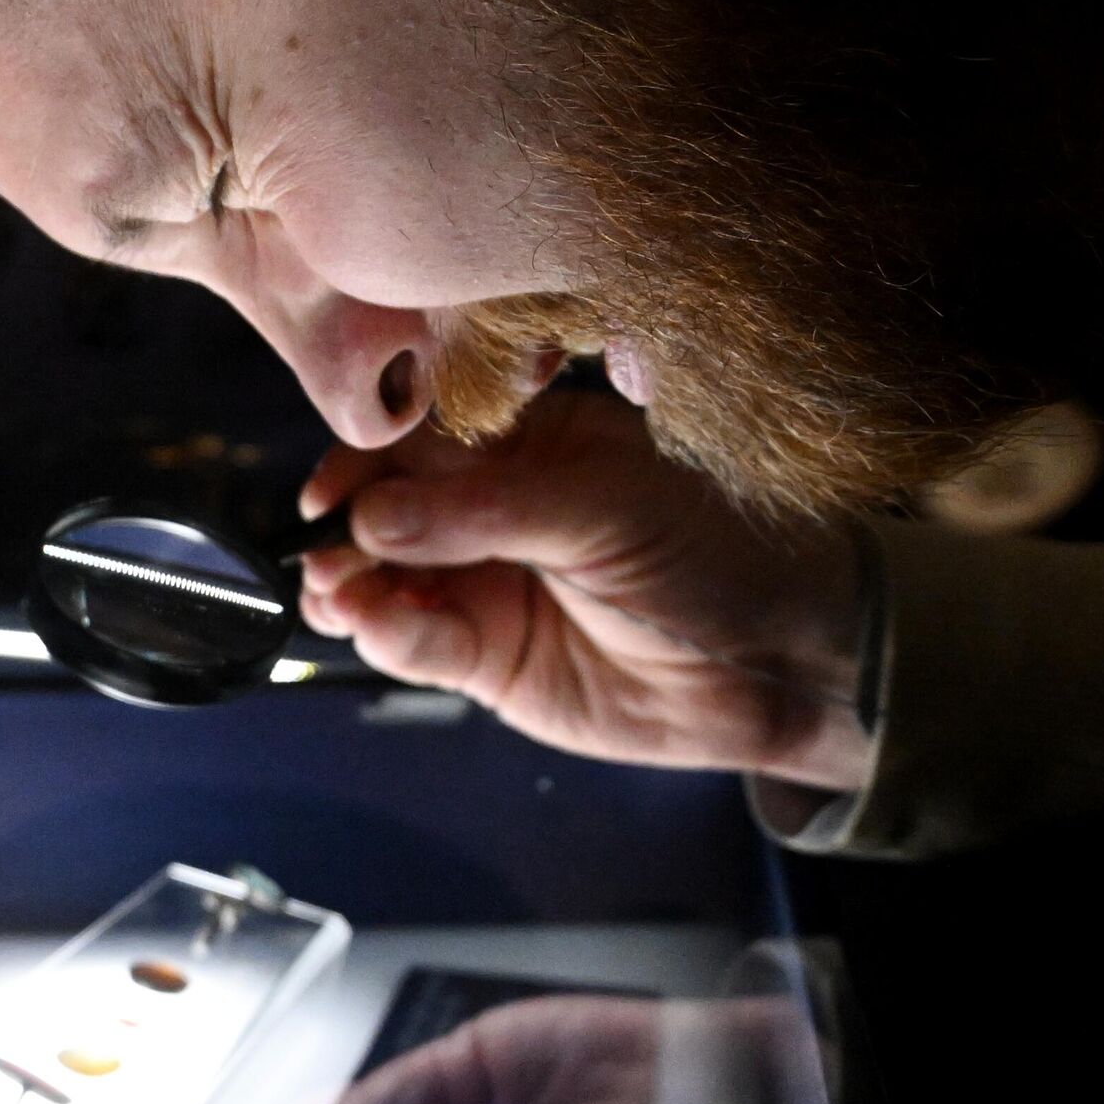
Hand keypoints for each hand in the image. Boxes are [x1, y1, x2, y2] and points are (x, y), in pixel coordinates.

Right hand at [300, 390, 872, 791]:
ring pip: (386, 579)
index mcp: (527, 442)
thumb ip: (487, 510)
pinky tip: (374, 628)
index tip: (333, 491)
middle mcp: (491, 509)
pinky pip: (416, 642)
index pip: (421, 438)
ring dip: (350, 587)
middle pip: (386, 508)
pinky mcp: (484, 657)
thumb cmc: (713, 554)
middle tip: (327, 553)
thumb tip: (375, 516)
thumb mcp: (603, 509)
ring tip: (337, 597)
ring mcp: (483, 583)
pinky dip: (386, 636)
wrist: (777, 665)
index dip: (369, 460)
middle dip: (346, 531)